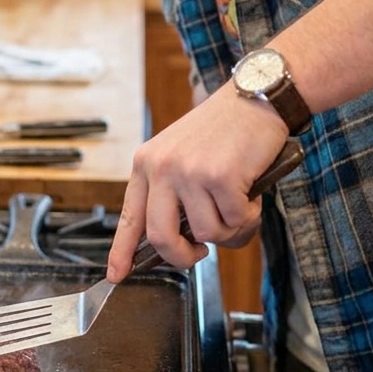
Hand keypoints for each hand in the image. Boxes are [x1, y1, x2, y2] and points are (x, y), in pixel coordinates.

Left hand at [107, 80, 287, 281]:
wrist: (256, 97)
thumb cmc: (224, 130)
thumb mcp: (181, 154)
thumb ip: (172, 192)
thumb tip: (176, 241)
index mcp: (146, 162)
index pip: (129, 216)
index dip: (122, 251)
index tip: (117, 274)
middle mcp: (161, 167)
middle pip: (161, 238)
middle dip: (183, 257)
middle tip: (199, 253)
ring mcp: (189, 172)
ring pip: (205, 234)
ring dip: (228, 229)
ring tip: (237, 204)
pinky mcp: (220, 177)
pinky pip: (234, 222)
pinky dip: (248, 216)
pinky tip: (250, 194)